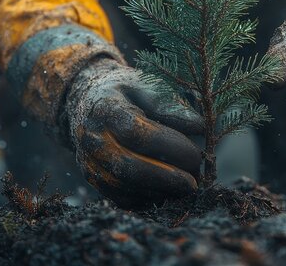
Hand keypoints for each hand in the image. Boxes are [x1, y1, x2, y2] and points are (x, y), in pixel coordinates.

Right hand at [64, 58, 203, 206]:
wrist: (86, 101)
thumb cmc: (126, 91)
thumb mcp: (146, 85)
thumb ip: (170, 103)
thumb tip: (198, 127)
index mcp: (105, 109)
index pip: (137, 133)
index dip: (169, 147)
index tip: (196, 155)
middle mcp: (92, 139)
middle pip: (127, 168)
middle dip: (167, 179)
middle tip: (196, 181)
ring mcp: (89, 163)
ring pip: (124, 189)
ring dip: (161, 192)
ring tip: (187, 186)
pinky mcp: (95, 181)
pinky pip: (123, 199)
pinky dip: (150, 199)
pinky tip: (170, 191)